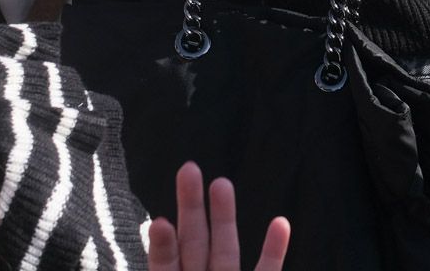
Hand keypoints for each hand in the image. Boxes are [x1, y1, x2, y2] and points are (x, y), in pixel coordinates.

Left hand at [146, 161, 290, 270]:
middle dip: (191, 207)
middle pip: (194, 243)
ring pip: (227, 249)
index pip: (166, 264)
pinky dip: (275, 250)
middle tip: (188, 169)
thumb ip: (167, 269)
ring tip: (221, 182)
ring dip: (225, 216)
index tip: (161, 221)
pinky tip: (280, 222)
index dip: (163, 245)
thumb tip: (149, 257)